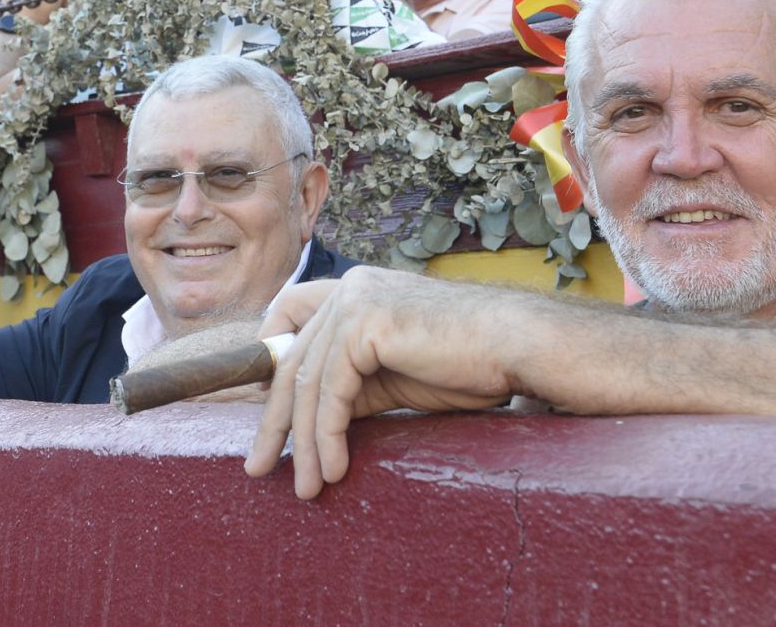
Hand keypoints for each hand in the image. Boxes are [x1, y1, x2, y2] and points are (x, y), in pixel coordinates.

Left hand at [245, 266, 520, 499]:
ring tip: (306, 487)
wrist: (514, 348)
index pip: (288, 314)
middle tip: (261, 467)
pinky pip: (330, 392)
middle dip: (275, 420)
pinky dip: (326, 436)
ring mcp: (356, 302)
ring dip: (304, 442)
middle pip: (292, 360)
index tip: (265, 406)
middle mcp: (349, 288)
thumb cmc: (467, 363)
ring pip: (308, 383)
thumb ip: (351, 385)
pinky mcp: (365, 325)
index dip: (269, 357)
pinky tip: (333, 469)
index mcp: (356, 291)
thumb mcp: (393, 377)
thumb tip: (310, 421)